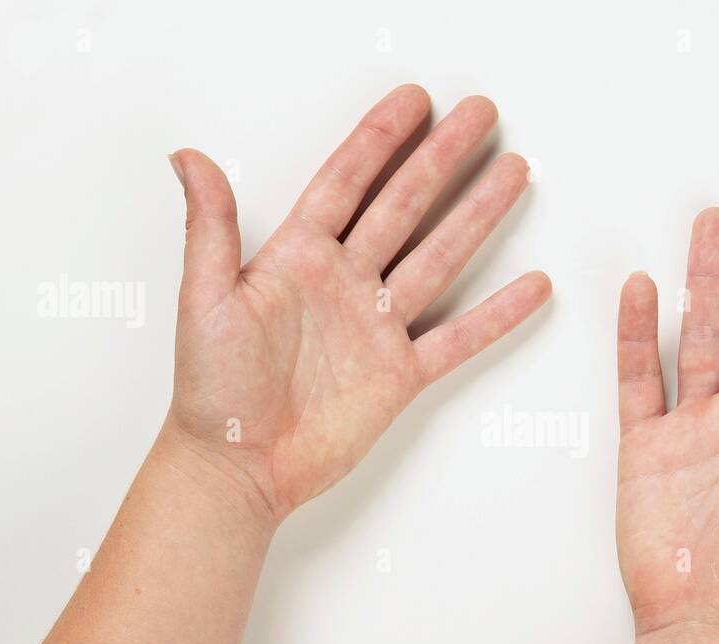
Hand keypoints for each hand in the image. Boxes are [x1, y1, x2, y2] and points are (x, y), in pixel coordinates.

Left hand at [163, 85, 549, 522]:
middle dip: (445, 159)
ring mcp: (376, 327)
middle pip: (405, 206)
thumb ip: (210, 230)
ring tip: (513, 175)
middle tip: (482, 117)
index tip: (415, 101)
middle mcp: (344, 283)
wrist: (240, 467)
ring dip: (477, 217)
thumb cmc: (213, 392)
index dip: (381, 139)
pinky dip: (496, 315)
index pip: (348, 182)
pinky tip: (529, 286)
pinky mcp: (399, 374)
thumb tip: (189, 157)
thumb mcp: (203, 301)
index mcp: (298, 258)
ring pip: (439, 258)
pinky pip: (458, 338)